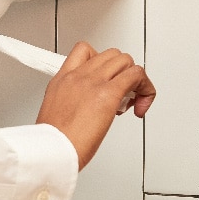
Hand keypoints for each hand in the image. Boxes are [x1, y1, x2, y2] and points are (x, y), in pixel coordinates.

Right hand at [36, 42, 155, 170]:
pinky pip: (136, 75)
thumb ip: (71, 101)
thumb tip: (86, 106)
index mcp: (62, 79)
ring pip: (125, 61)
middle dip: (120, 71)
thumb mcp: (54, 112)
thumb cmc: (53, 139)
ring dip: (134, 78)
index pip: (84, 51)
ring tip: (130, 99)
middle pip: (110, 55)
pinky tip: (140, 106)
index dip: (100, 62)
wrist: (53, 148)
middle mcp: (77, 76)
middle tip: (121, 92)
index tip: (105, 78)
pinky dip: (145, 89)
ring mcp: (93, 82)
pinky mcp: (108, 93)